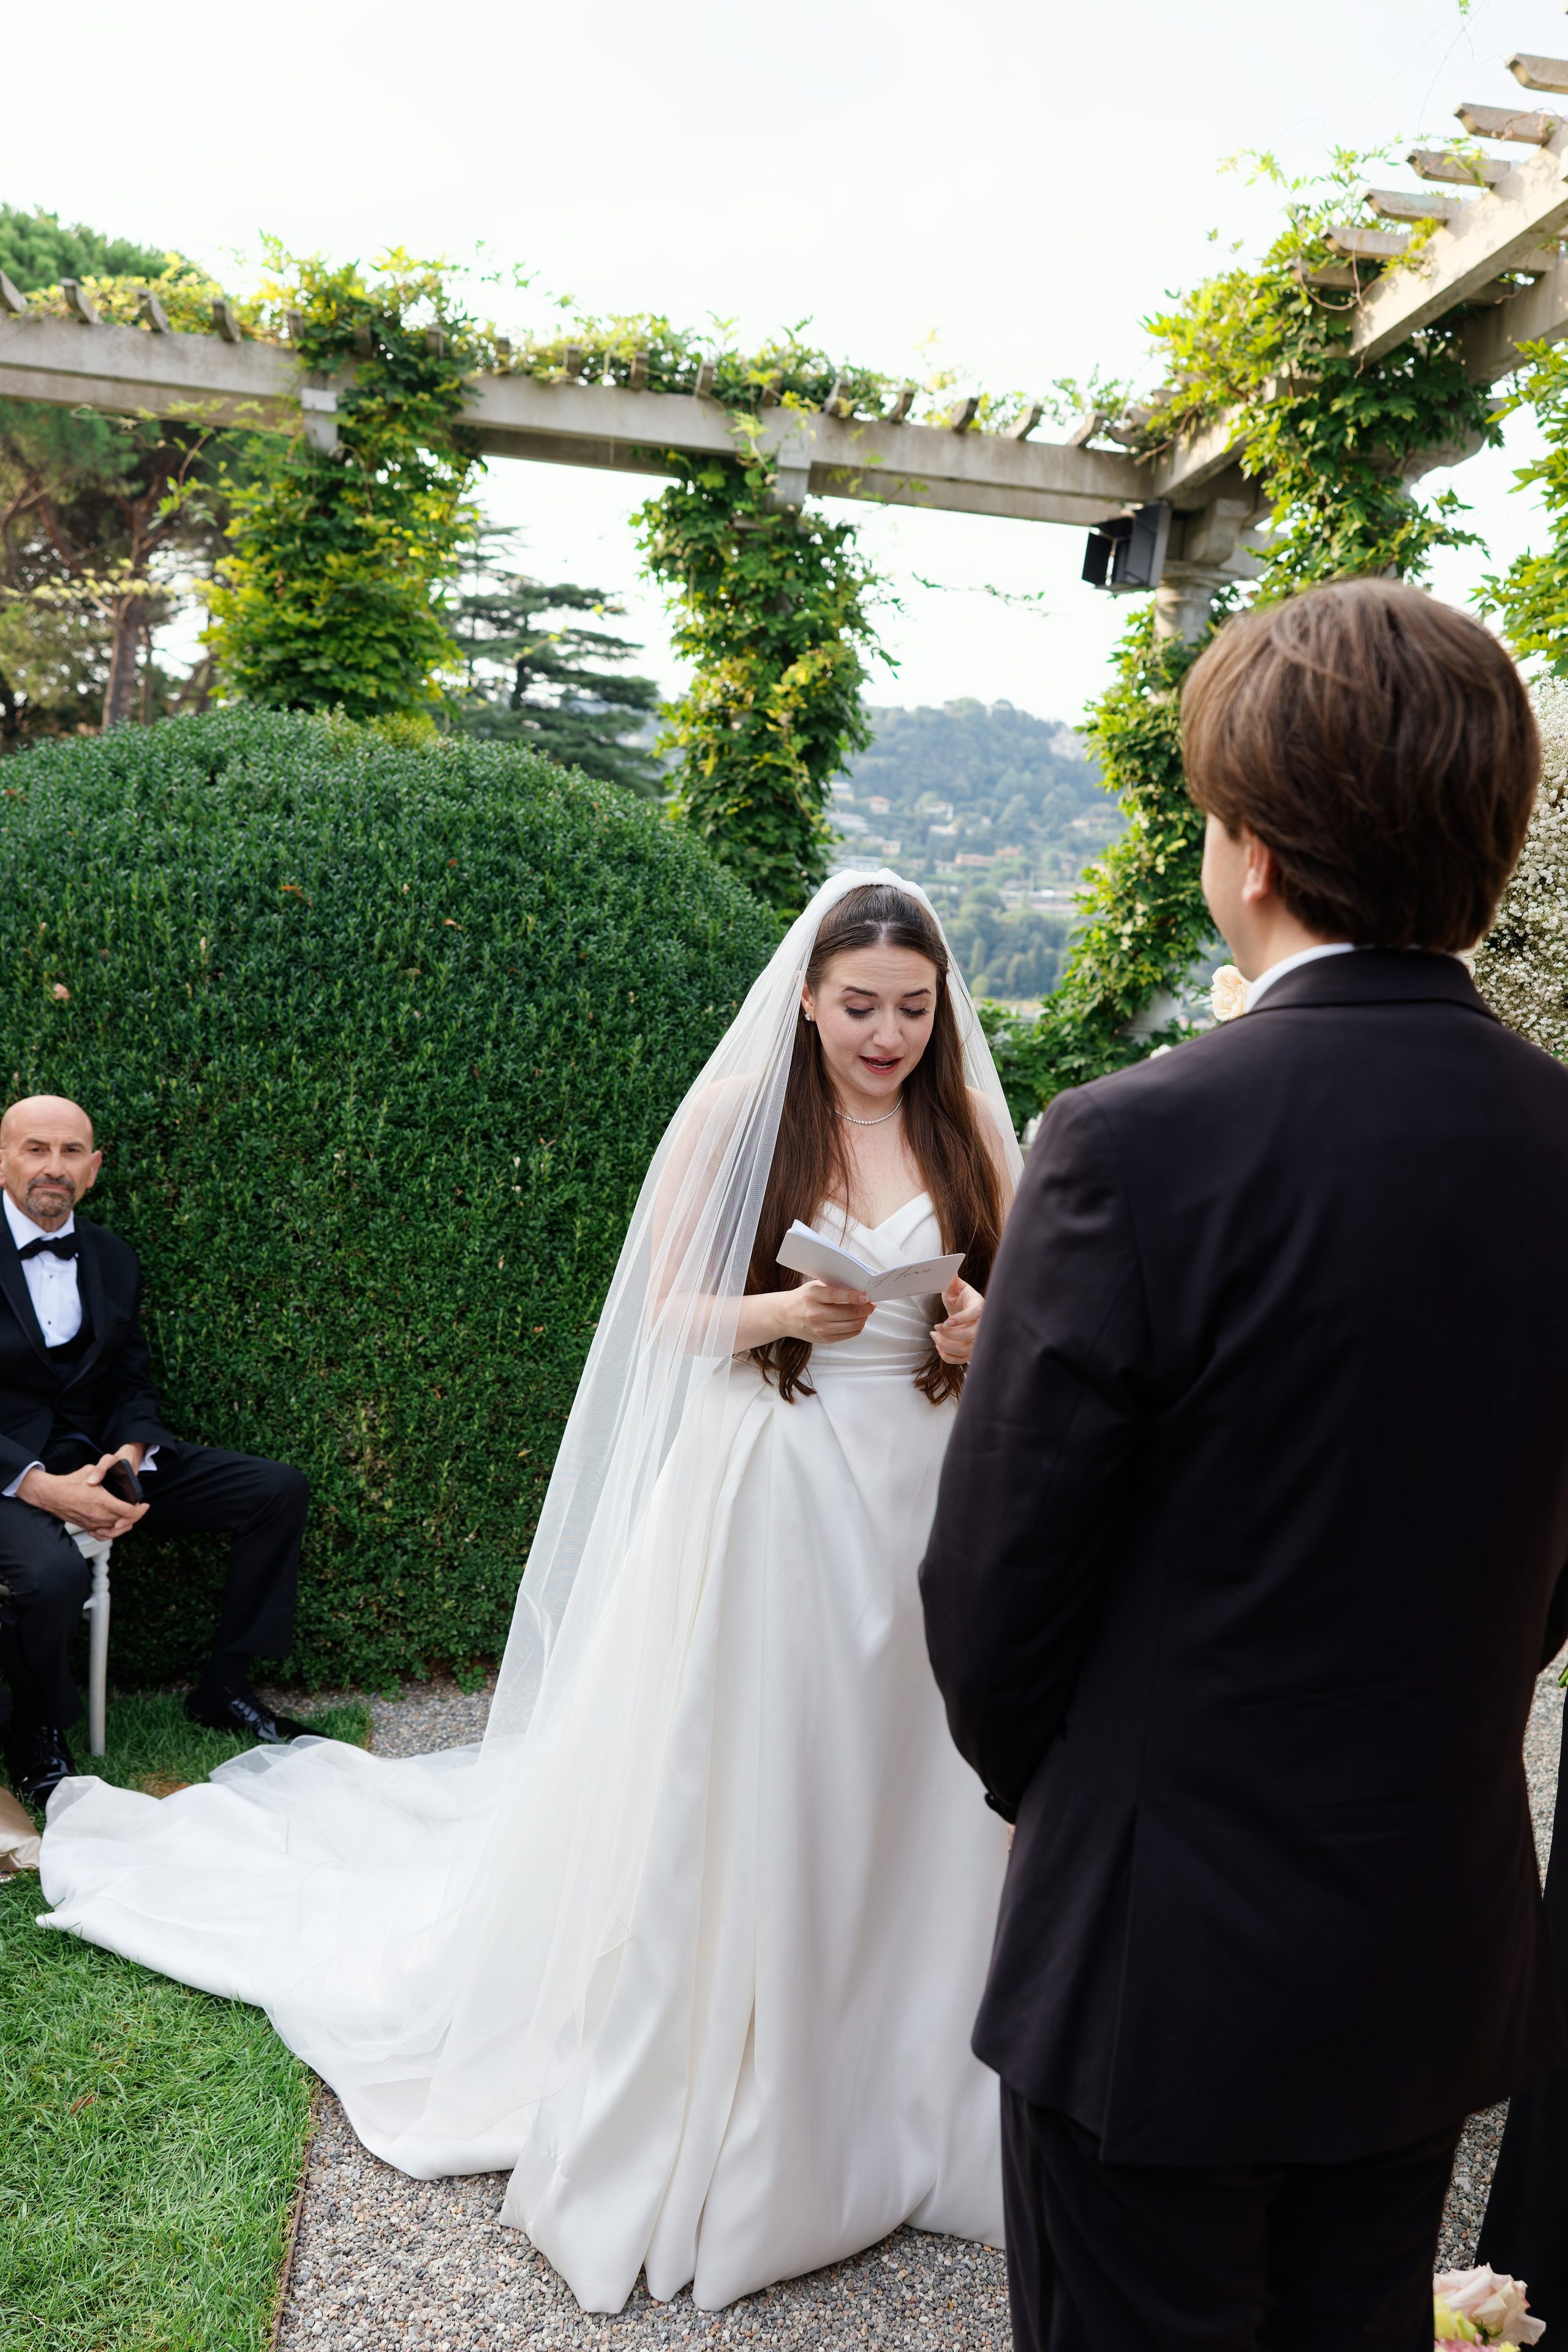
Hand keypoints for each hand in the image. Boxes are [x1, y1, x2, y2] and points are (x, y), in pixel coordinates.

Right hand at [18, 1453, 149, 1539]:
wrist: (51, 1495)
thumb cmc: (70, 1482)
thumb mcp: (90, 1471)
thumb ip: (105, 1473)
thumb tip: (117, 1474)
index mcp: (102, 1501)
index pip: (129, 1512)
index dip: (141, 1510)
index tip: (145, 1505)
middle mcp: (98, 1516)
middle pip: (125, 1522)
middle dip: (135, 1516)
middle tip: (139, 1509)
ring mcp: (91, 1523)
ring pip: (115, 1531)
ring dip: (125, 1525)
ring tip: (130, 1517)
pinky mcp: (86, 1527)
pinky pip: (103, 1535)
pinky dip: (112, 1531)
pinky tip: (115, 1524)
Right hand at [782, 1279, 873, 1345]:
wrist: (785, 1316)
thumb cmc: (803, 1298)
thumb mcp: (814, 1287)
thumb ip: (833, 1287)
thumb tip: (858, 1289)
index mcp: (812, 1296)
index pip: (836, 1296)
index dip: (853, 1297)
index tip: (866, 1297)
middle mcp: (815, 1314)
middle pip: (847, 1313)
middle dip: (864, 1309)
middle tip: (871, 1304)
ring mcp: (819, 1329)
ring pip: (851, 1326)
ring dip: (863, 1318)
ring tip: (866, 1312)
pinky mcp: (824, 1339)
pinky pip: (848, 1335)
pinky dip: (857, 1327)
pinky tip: (858, 1321)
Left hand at [931, 1277, 983, 1364]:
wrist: (965, 1311)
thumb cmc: (960, 1299)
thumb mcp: (954, 1288)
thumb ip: (951, 1282)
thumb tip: (949, 1273)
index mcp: (980, 1306)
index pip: (976, 1314)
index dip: (961, 1319)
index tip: (945, 1322)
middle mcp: (982, 1325)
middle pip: (971, 1335)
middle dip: (950, 1334)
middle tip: (936, 1327)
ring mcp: (978, 1339)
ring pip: (966, 1350)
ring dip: (946, 1346)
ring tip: (935, 1335)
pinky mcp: (972, 1351)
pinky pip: (961, 1360)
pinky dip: (947, 1356)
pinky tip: (939, 1345)